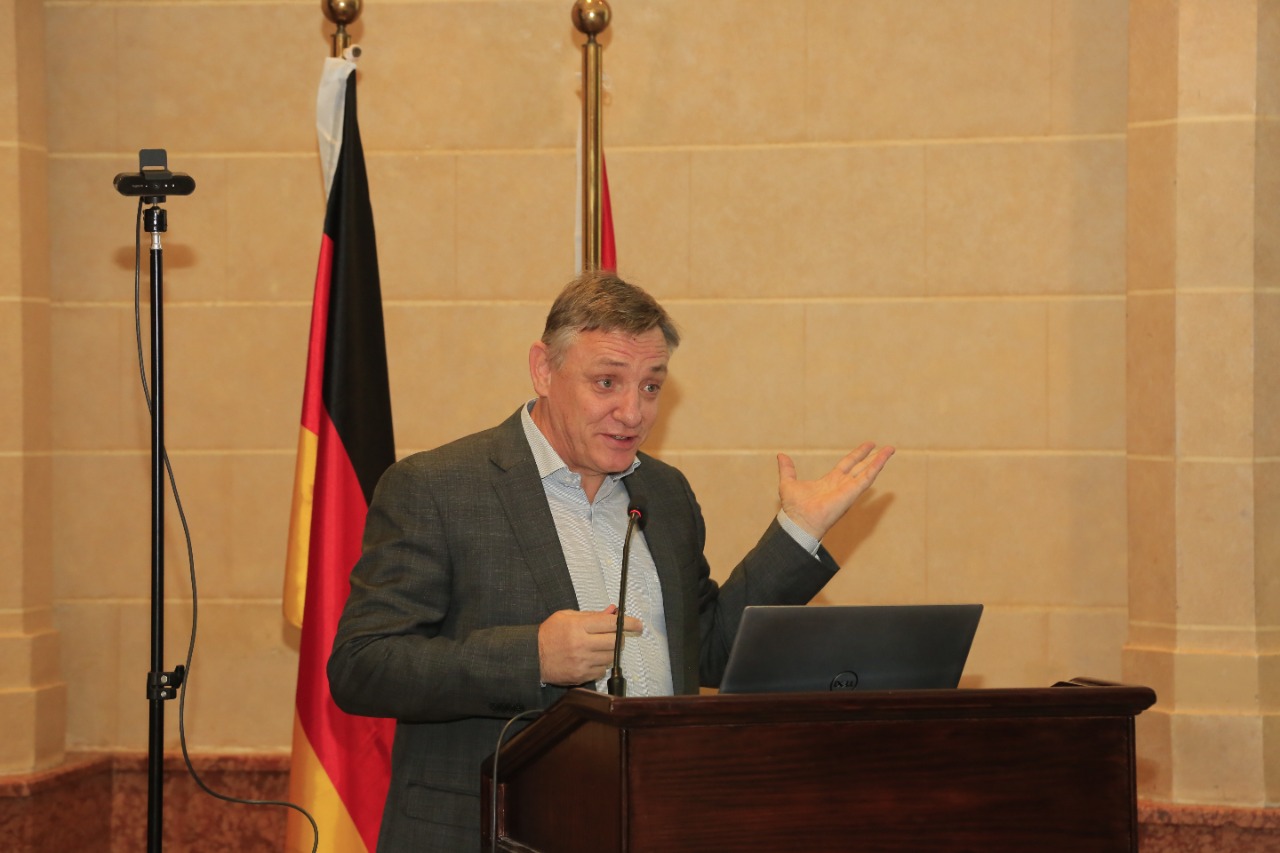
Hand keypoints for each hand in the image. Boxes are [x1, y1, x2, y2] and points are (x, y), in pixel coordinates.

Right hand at [538, 606, 643, 685]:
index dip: (628, 623)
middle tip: (617, 635)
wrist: (532, 656)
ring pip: (611, 657)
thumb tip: (613, 612)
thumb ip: (592, 615)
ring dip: (610, 652)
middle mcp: (581, 644)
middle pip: (615, 641)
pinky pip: (602, 671)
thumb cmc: (550, 633)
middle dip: (620, 638)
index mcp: (578, 626)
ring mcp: (581, 662)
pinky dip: (601, 664)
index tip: (637, 624)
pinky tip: (590, 659)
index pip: (611, 624)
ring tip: (598, 647)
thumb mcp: (567, 616)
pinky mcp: (581, 676)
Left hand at [777, 442, 894, 540]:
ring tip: (890, 449)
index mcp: (830, 481)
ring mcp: (848, 489)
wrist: (799, 521)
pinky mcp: (852, 493)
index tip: (868, 445)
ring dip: (879, 460)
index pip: (847, 464)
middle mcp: (842, 485)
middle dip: (872, 457)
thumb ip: (787, 469)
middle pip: (860, 467)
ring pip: (867, 471)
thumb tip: (780, 456)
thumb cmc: (794, 508)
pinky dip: (876, 468)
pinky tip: (883, 458)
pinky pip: (867, 478)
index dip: (857, 454)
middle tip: (884, 447)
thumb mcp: (788, 483)